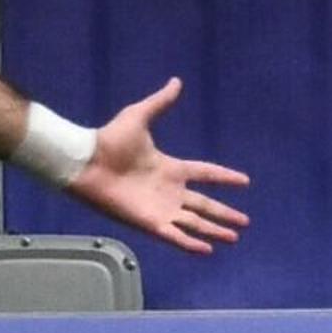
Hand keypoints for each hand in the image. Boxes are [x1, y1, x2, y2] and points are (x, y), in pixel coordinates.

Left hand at [63, 77, 249, 255]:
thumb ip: (160, 103)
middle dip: (224, 214)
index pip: (204, 173)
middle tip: (245, 223)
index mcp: (170, 168)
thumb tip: (176, 81)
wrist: (87, 162)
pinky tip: (207, 250)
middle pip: (204, 205)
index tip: (245, 182)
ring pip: (194, 223)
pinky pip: (175, 236)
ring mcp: (161, 208)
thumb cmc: (109, 140)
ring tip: (233, 238)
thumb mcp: (139, 116)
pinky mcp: (149, 222)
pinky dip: (191, 244)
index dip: (224, 177)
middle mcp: (169, 191)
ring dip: (214, 231)